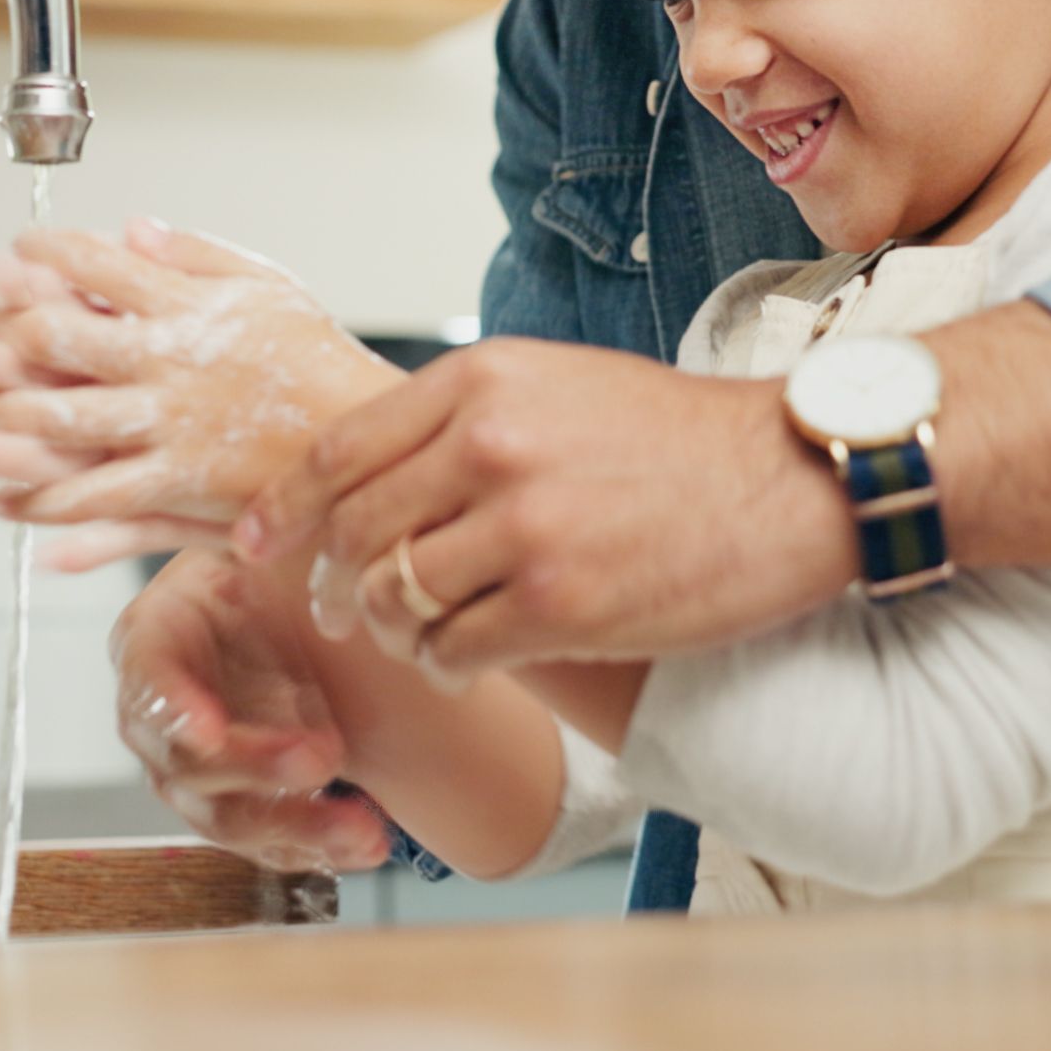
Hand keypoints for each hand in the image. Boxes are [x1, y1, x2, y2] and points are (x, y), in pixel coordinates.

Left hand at [0, 221, 400, 556]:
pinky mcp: (181, 486)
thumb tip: (131, 227)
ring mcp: (172, 428)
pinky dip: (49, 506)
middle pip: (65, 343)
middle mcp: (171, 364)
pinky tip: (5, 506)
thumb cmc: (320, 361)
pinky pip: (101, 499)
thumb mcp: (268, 287)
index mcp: (189, 308)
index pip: (98, 269)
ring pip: (68, 425)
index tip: (8, 257)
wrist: (370, 443)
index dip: (44, 257)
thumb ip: (195, 256)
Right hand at [107, 547, 392, 873]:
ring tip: (361, 829)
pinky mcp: (239, 804)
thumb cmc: (272, 570)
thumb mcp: (259, 544)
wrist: (301, 611)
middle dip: (254, 769)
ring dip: (294, 825)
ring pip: (225, 816)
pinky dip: (314, 847)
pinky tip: (364, 842)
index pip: (148, 679)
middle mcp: (161, 712)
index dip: (175, 709)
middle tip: (320, 758)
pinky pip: (266, 842)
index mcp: (154, 636)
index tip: (208, 732)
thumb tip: (260, 515)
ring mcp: (196, 768)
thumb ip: (258, 539)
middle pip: (184, 763)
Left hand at [238, 338, 859, 675]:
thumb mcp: (558, 387)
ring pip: (395, 599)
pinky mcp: (559, 606)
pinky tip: (465, 666)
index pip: (338, 452)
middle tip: (339, 612)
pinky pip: (452, 651)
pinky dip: (445, 667)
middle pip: (354, 533)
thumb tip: (375, 474)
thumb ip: (466, 420)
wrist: (793, 477)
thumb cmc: (680, 437)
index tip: (258, 545)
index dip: (283, 509)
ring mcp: (522, 528)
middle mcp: (488, 447)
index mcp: (480, 383)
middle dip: (333, 584)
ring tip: (420, 640)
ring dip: (393, 633)